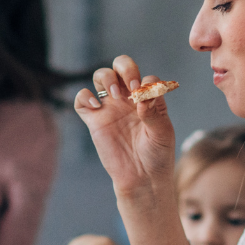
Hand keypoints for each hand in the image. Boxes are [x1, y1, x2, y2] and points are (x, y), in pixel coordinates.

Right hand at [73, 56, 178, 200]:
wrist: (141, 179)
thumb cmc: (157, 155)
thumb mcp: (162, 134)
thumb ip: (154, 113)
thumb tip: (141, 97)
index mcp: (147, 99)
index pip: (146, 77)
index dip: (145, 82)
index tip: (145, 98)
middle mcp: (128, 99)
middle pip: (121, 66)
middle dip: (125, 67)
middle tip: (129, 86)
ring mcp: (110, 108)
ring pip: (101, 76)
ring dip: (106, 78)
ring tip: (115, 95)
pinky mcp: (94, 120)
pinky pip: (82, 100)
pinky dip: (84, 96)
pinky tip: (96, 107)